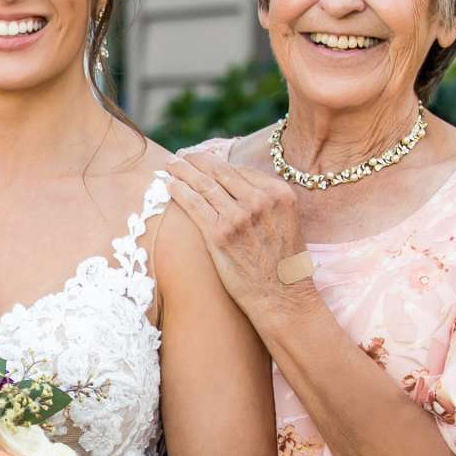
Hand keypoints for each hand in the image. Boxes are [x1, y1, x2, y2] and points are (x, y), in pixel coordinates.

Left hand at [165, 150, 310, 327]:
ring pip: (204, 184)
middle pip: (221, 172)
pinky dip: (179, 191)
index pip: (242, 171)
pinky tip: (169, 185)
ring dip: (183, 171)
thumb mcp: (287, 222)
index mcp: (280, 194)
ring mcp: (239, 216)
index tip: (204, 160)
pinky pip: (194, 205)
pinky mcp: (220, 234)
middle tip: (183, 156)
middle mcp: (261, 200)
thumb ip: (267, 202)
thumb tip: (239, 189)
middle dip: (197, 161)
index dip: (219, 163)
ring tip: (171, 165)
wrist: (282, 298)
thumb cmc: (282, 265)